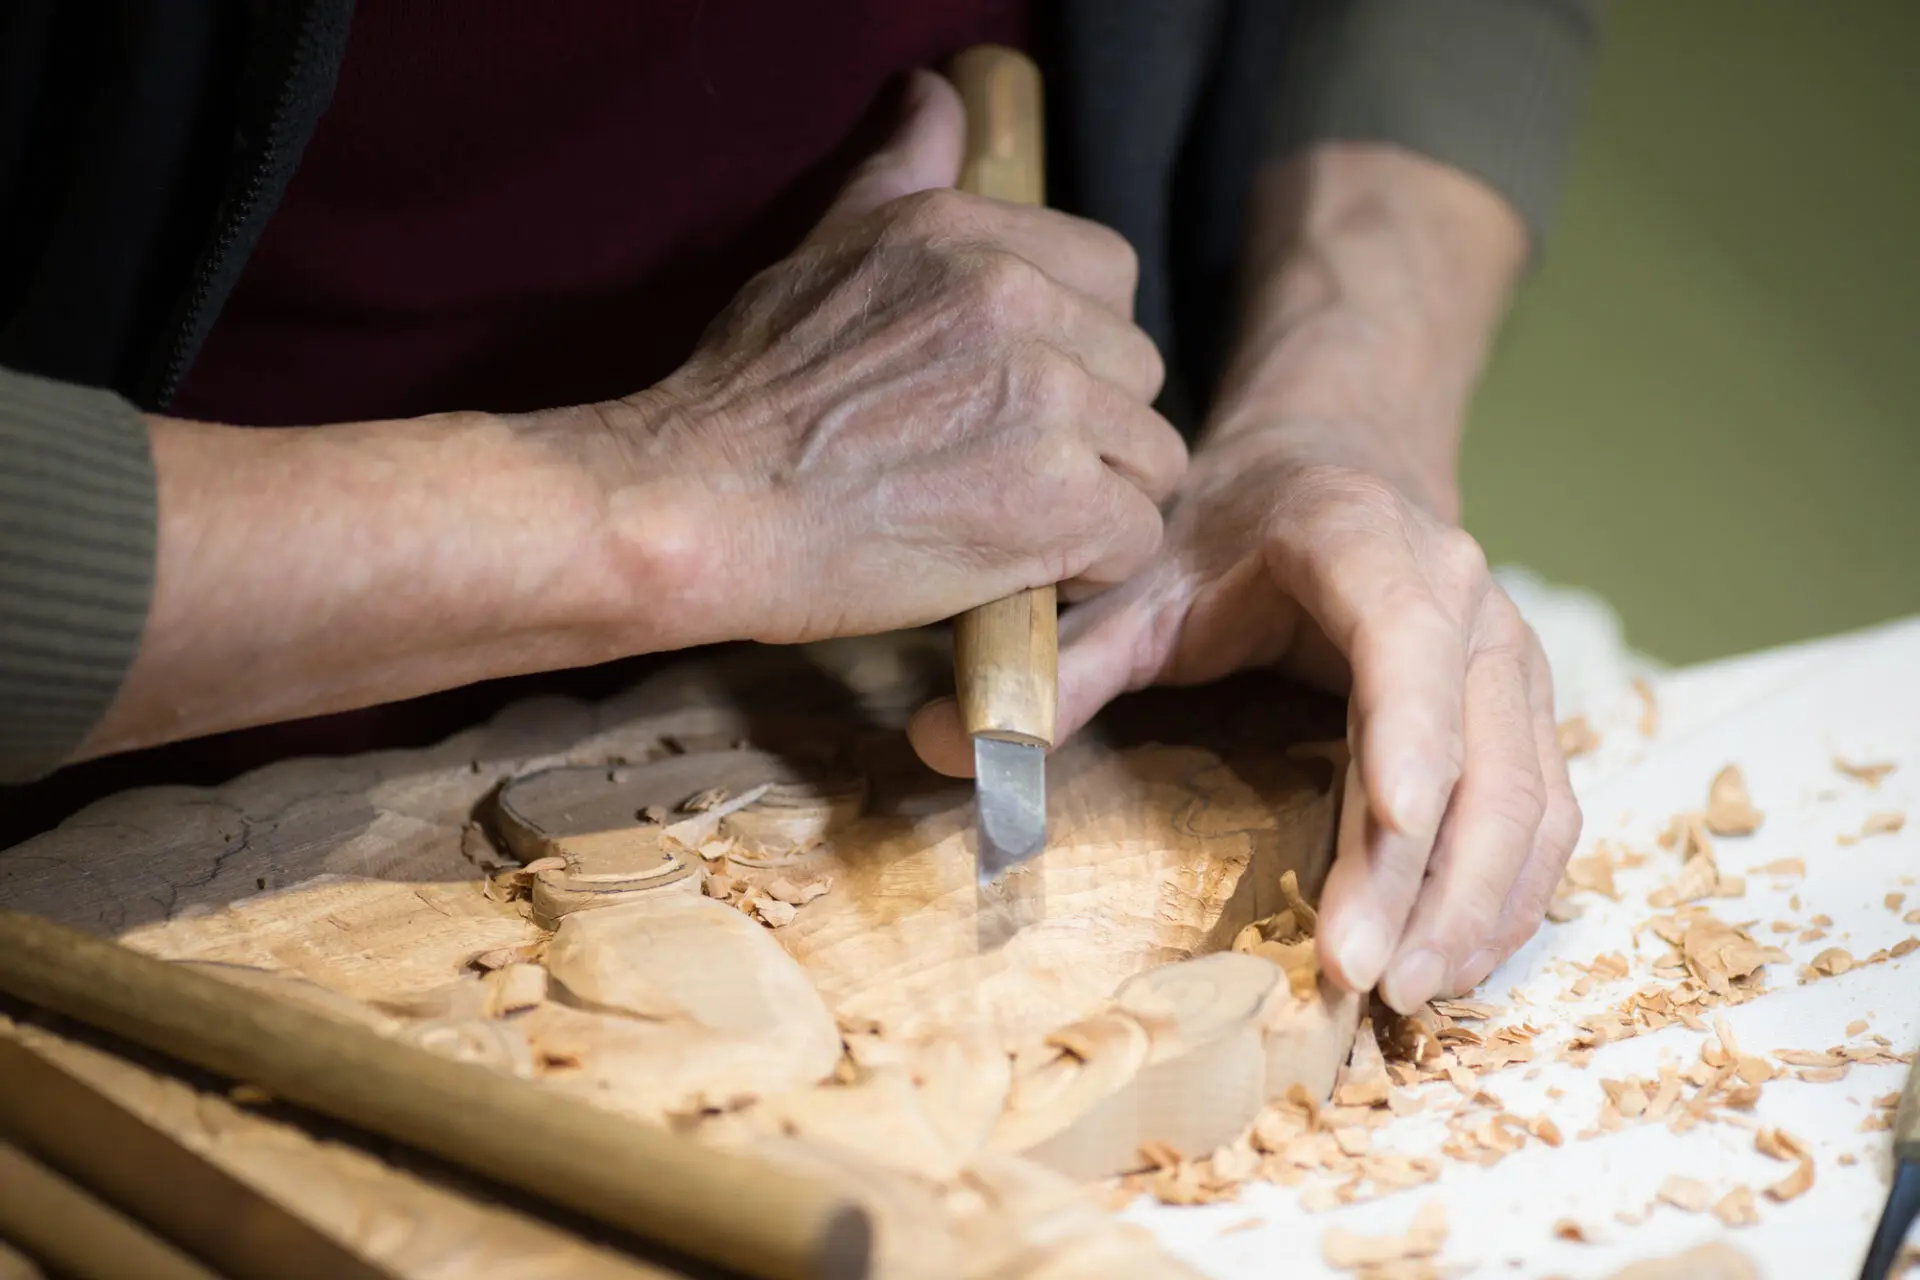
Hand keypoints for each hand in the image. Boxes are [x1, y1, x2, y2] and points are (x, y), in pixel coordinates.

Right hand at [585, 70, 1183, 647]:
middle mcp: (1019, 302)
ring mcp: (1047, 402)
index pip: (1111, 277)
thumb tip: (936, 97)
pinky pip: (1135, 536)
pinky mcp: (1058, 502)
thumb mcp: (823, 245)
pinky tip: (1020, 566)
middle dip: (1091, 427)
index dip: (1079, 346)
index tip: (1021, 393)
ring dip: (1098, 498)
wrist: (701, 503)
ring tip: (1015, 521)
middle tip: (1007, 469)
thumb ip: (900, 170)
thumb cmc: (747, 390)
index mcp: (972, 236)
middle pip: (1138, 371)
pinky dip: (1088, 567)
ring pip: (1152, 457)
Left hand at [908, 432, 1581, 1012]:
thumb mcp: (1143, 582)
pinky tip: (1463, 958)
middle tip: (1370, 975)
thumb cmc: (1238, 531)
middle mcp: (1465, 600)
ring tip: (1418, 993)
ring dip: (1484, 899)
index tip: (1393, 826)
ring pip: (1529, 790)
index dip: (1410, 732)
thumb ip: (1062, 663)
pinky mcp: (1525, 712)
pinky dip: (1517, 890)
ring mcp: (1509, 658)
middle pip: (1480, 745)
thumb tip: (942, 743)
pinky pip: (1547, 809)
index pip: (1406, 640)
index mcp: (1367, 544)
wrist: (1338, 465)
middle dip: (1434, 869)